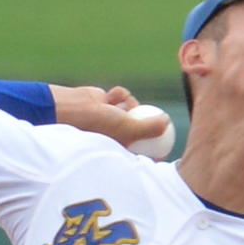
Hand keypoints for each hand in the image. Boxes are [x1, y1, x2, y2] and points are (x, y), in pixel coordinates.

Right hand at [48, 84, 165, 148]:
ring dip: (131, 102)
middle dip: (146, 118)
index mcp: (121, 147)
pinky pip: (122, 95)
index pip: (144, 150)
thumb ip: (150, 127)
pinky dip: (119, 94)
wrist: (73, 108)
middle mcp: (118, 134)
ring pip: (133, 106)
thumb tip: (167, 122)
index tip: (169, 139)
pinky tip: (111, 96)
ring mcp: (113, 117)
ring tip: (121, 104)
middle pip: (142, 126)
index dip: (157, 146)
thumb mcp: (129, 128)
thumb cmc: (99, 124)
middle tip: (162, 116)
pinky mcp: (107, 102)